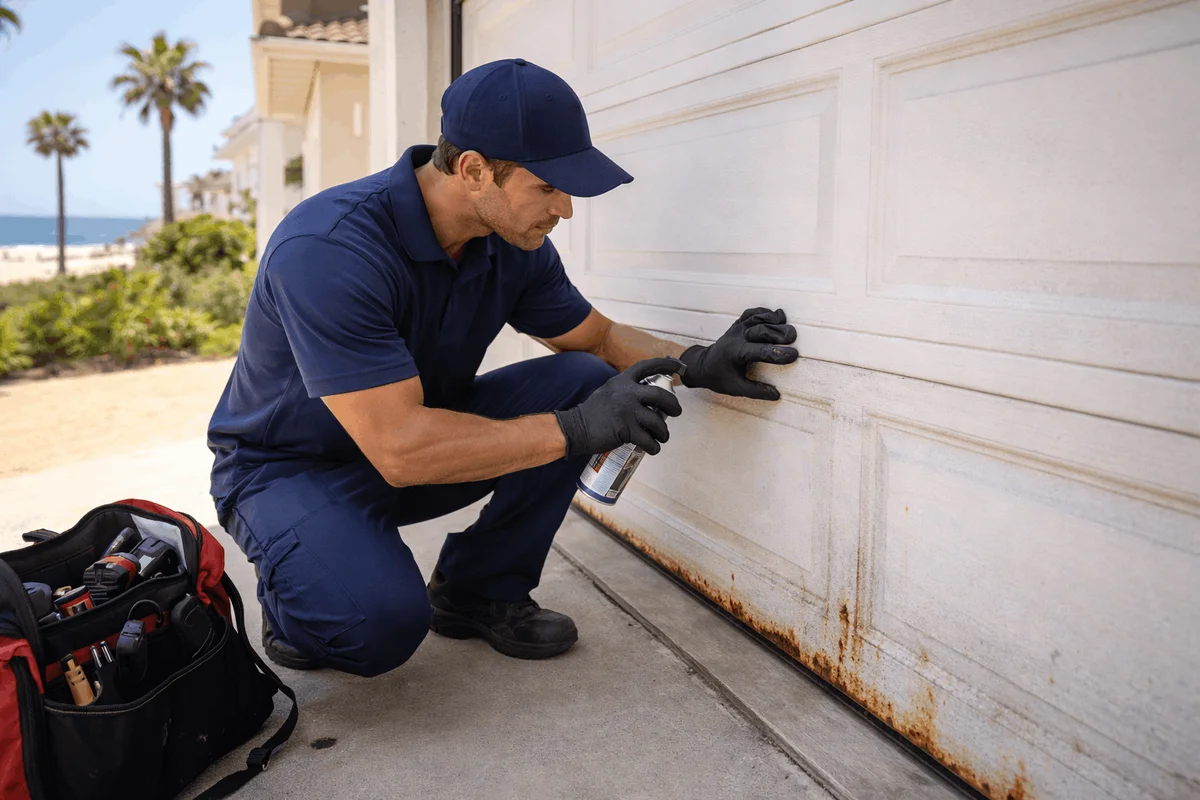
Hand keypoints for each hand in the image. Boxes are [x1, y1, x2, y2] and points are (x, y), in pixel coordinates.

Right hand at [554, 358, 684, 458]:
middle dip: (673, 405)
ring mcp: (627, 411)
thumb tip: (648, 396)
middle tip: (676, 412)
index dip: (666, 364)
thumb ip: (626, 390)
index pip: (647, 367)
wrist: (575, 428)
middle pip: (661, 396)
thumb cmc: (592, 413)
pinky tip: (652, 448)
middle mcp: (627, 393)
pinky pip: (649, 440)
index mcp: (622, 381)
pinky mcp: (626, 430)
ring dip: (664, 432)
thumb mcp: (609, 392)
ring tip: (662, 437)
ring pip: (658, 422)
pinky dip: (654, 447)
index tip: (679, 366)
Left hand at [679, 307, 798, 399]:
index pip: (760, 351)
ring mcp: (737, 328)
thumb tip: (776, 395)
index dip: (777, 353)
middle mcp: (737, 338)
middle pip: (760, 330)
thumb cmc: (719, 377)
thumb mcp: (735, 389)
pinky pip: (751, 313)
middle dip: (778, 332)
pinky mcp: (738, 324)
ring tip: (788, 325)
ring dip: (773, 320)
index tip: (793, 355)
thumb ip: (755, 391)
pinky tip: (776, 316)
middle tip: (793, 337)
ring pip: (757, 318)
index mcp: (736, 353)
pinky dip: (764, 312)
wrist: (702, 365)